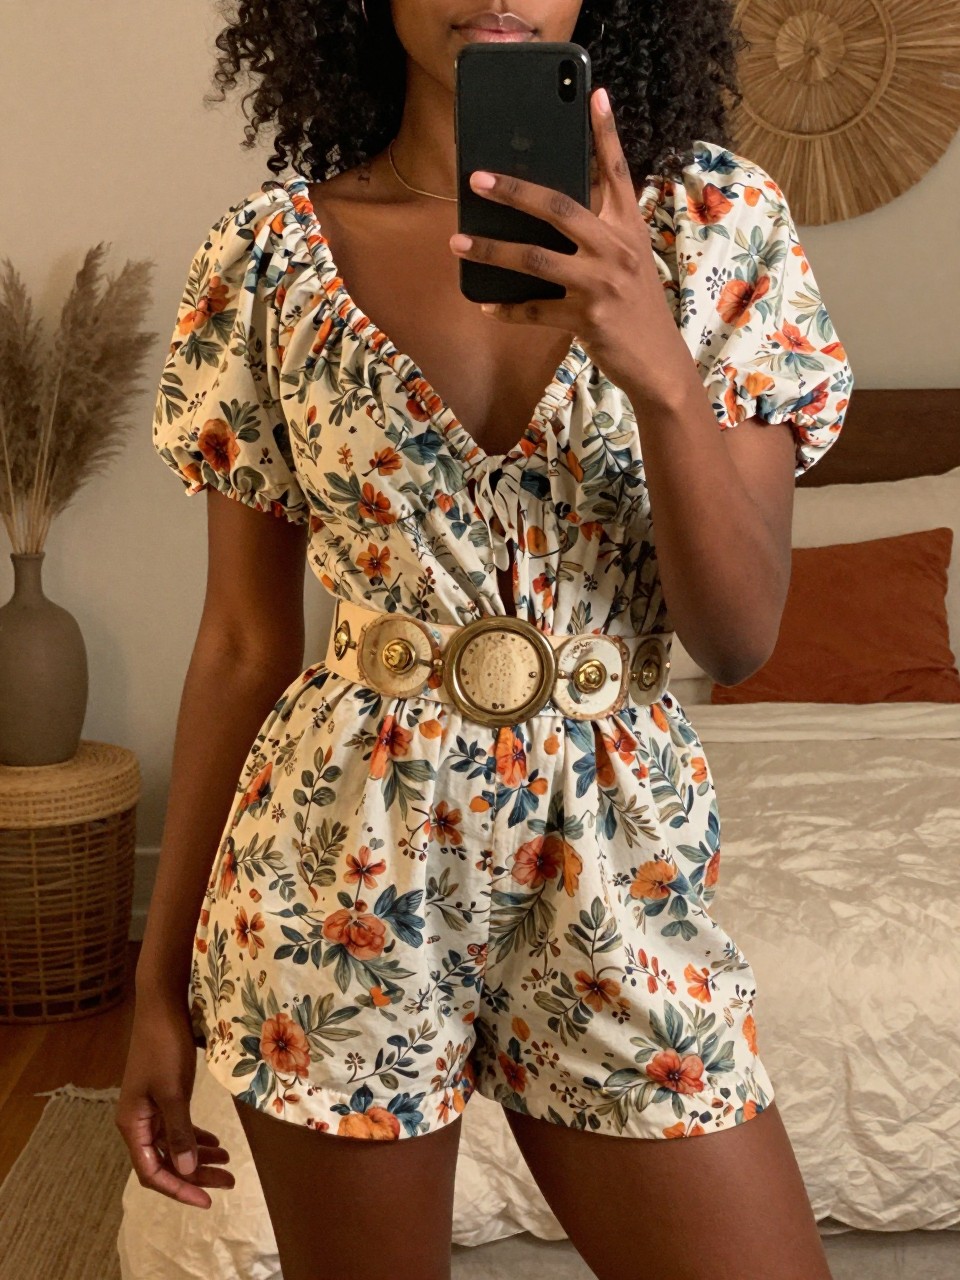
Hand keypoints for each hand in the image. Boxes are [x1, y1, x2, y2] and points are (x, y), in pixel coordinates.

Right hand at [115, 998, 234, 1209]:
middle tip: (229, 1181)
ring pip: (174, 1145)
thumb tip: (188, 1171)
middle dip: (196, 1175)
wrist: (162, 1007)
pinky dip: (197, 1136)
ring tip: (229, 1164)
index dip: (179, 1189)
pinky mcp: (163, 1095)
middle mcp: (137, 1122)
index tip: (207, 1200)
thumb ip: (179, 1132)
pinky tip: (217, 1143)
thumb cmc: (164, 1047)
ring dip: (200, 1156)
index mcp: (132, 1125)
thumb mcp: (173, 1092)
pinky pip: (178, 1127)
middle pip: (165, 1162)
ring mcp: (150, 1108)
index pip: (152, 1172)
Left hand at [448, 86, 679, 398]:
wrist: (657, 362)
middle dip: (514, 191)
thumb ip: (599, 232)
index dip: (605, 132)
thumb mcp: (629, 261)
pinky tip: (486, 303)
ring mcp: (602, 284)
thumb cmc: (634, 307)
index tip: (593, 94)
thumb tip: (544, 213)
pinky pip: (535, 309)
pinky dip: (508, 308)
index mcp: (628, 228)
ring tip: (458, 242)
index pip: (617, 171)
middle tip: (476, 179)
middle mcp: (617, 249)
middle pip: (559, 207)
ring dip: (491, 250)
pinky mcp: (587, 319)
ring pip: (535, 259)